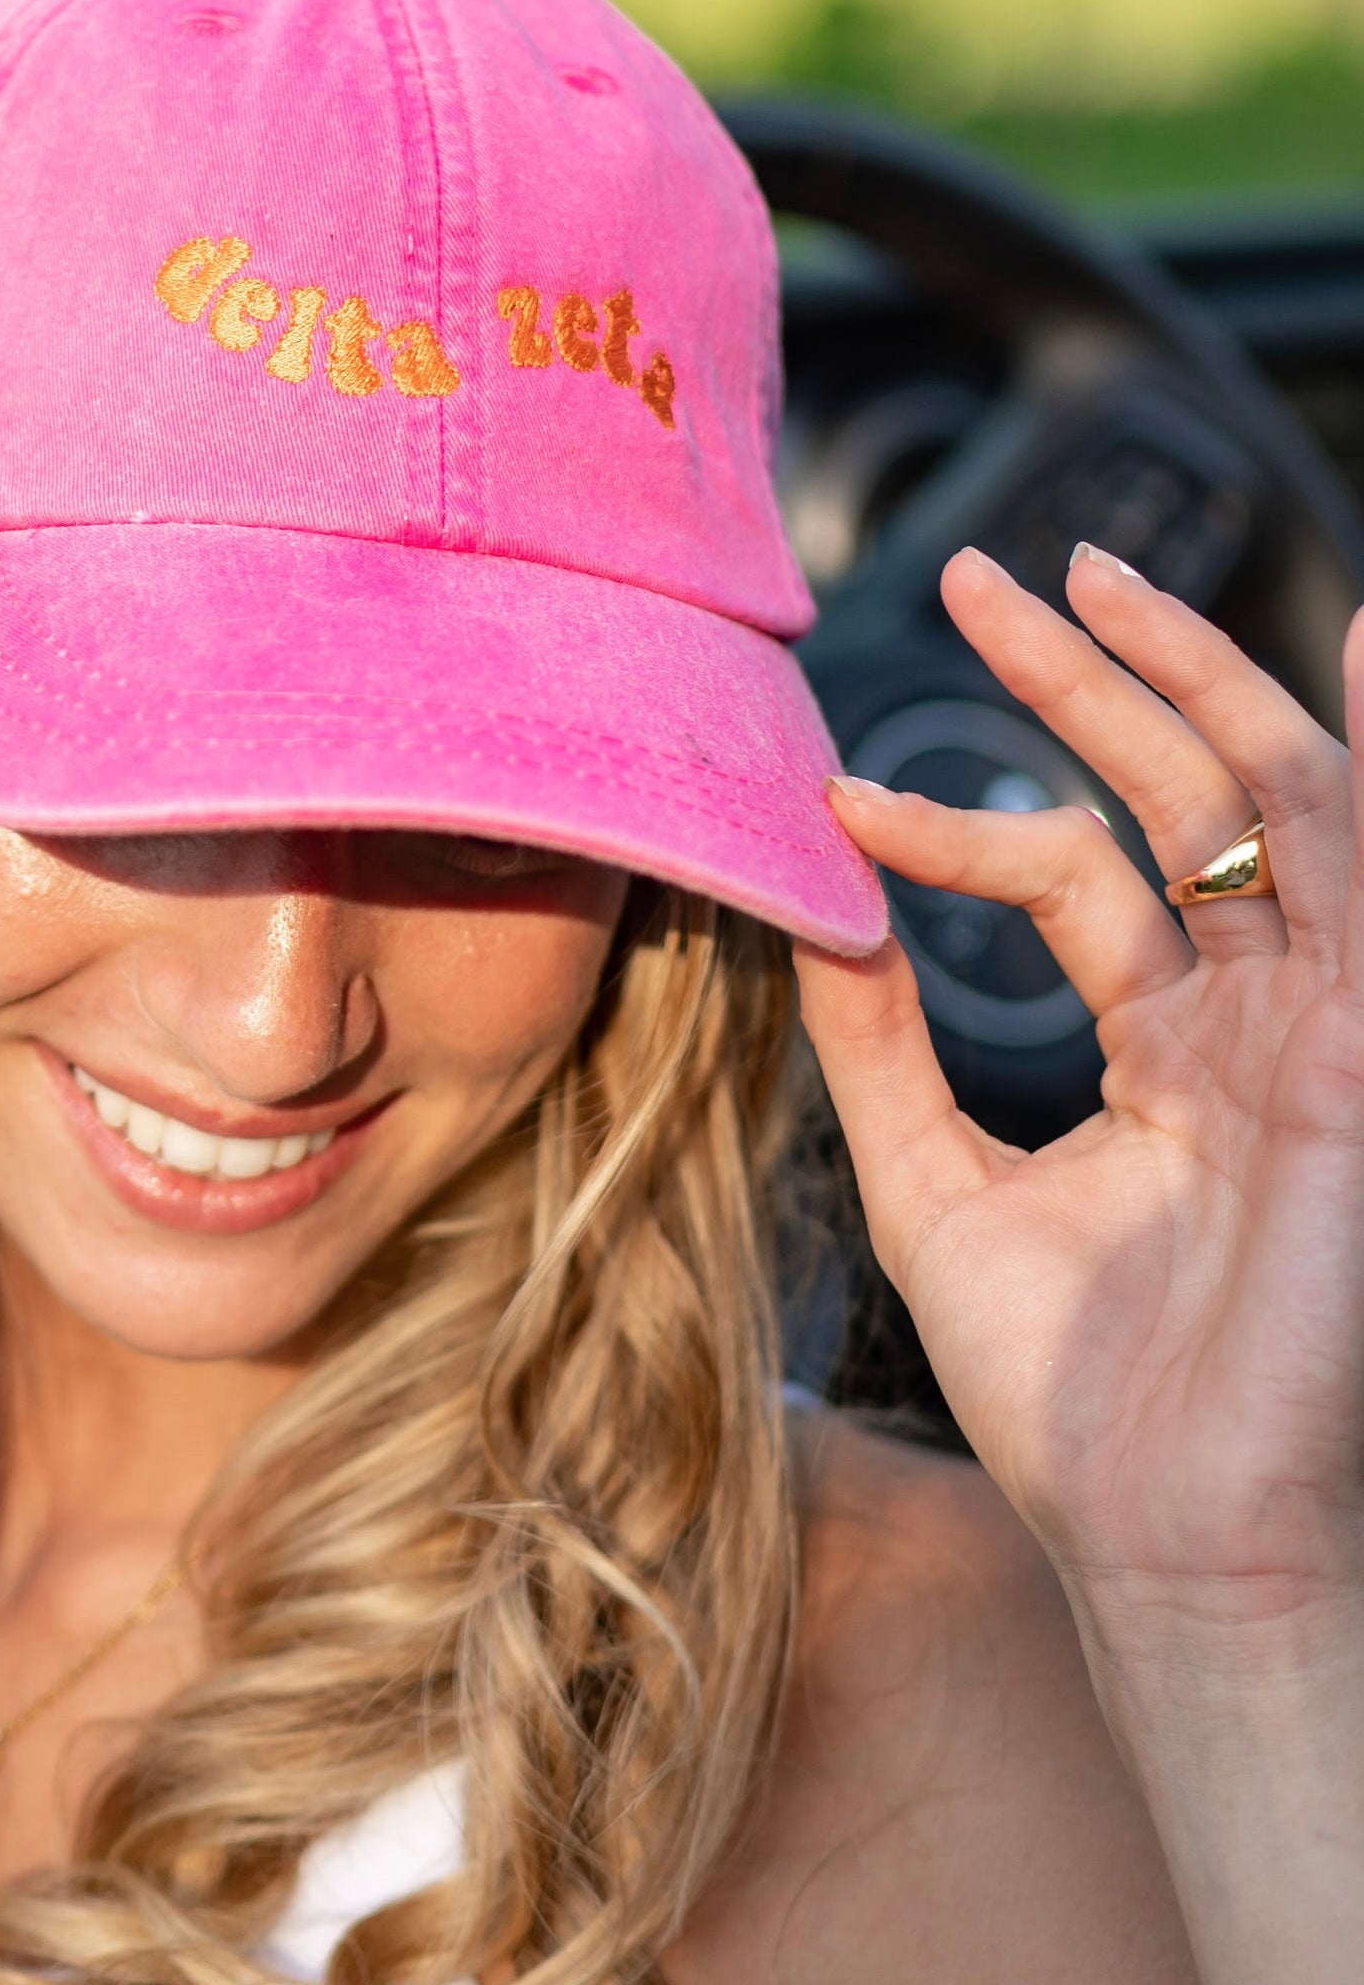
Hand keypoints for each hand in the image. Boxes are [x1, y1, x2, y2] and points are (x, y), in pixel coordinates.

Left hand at [801, 545, 1363, 1973]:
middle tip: (985, 576)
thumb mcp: (934, 1185)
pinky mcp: (1350, 1063)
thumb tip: (806, 909)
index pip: (1077, 873)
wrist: (1160, 1541)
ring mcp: (1318, 1035)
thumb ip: (880, 1046)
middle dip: (1092, 680)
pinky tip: (1356, 642)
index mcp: (1166, 1050)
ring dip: (1186, 680)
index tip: (831, 793)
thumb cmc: (1065, 1397)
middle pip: (1183, 802)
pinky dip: (1361, 760)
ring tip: (1083, 574)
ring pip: (1274, 805)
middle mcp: (1251, 1022)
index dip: (956, 816)